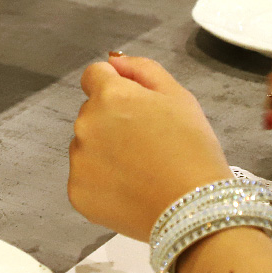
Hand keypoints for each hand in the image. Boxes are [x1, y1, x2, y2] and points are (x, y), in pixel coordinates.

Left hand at [69, 55, 232, 240]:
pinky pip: (85, 177)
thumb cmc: (193, 150)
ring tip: (141, 170)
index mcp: (109, 96)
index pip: (94, 75)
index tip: (135, 106)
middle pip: (92, 112)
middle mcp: (85, 123)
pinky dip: (101, 182)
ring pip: (87, 145)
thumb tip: (114, 61)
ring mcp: (78, 160)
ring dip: (105, 151)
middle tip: (146, 143)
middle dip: (112, 121)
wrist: (194, 210)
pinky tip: (129, 190)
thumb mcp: (179, 97)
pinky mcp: (77, 192)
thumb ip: (143, 69)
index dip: (115, 86)